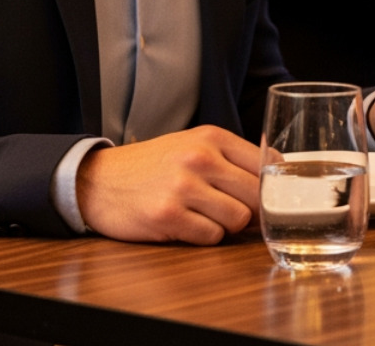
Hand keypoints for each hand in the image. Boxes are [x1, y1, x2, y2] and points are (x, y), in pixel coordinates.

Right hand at [76, 125, 261, 244]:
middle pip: (257, 195)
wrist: (98, 180)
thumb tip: (276, 176)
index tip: (268, 196)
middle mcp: (200, 158)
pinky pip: (211, 237)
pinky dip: (204, 237)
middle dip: (251, 209)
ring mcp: (183, 187)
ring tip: (204, 216)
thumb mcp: (193, 145)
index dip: (272, 185)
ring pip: (238, 219)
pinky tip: (186, 224)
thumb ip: (232, 157)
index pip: (267, 162)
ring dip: (226, 224)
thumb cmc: (152, 165)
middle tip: (233, 211)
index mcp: (212, 137)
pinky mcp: (168, 215)